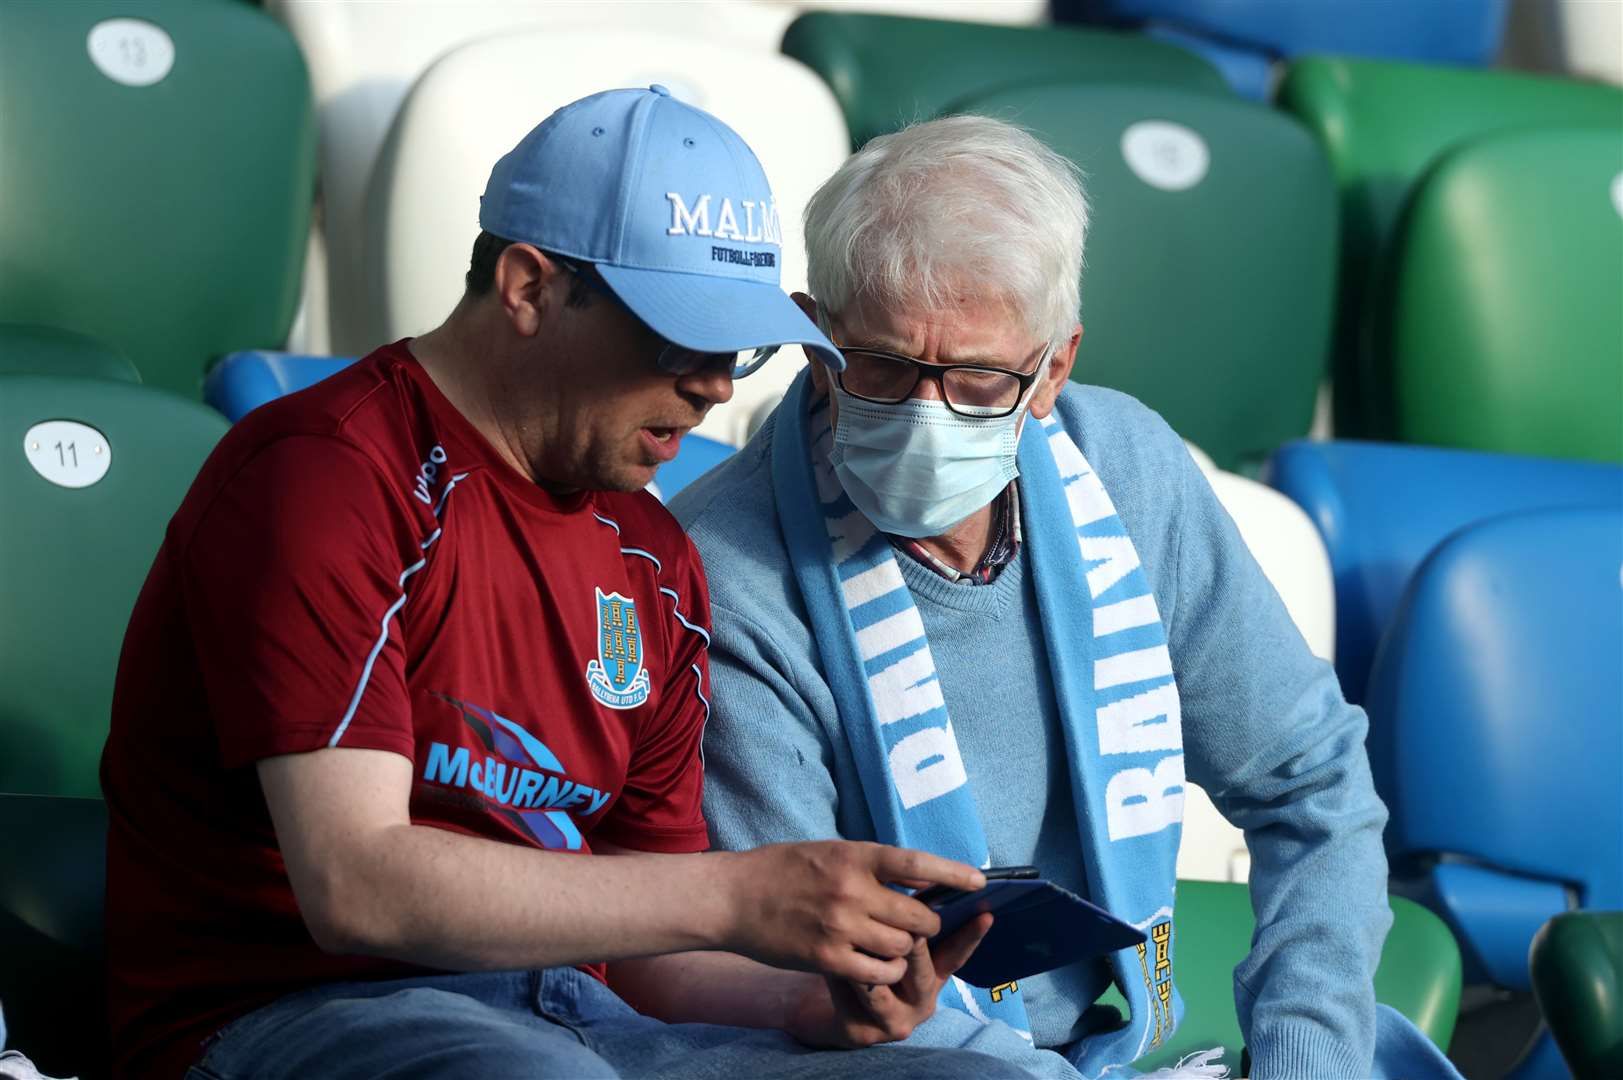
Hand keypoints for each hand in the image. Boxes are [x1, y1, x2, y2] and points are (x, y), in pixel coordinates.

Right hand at [716, 841, 984, 985]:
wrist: (733, 897)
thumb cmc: (782, 870)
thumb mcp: (829, 851)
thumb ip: (872, 865)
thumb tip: (921, 879)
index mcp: (854, 856)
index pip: (917, 864)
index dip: (953, 874)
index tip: (979, 882)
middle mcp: (851, 890)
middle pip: (919, 919)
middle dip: (928, 928)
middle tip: (920, 928)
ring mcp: (840, 926)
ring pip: (901, 949)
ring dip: (903, 953)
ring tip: (890, 946)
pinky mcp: (826, 957)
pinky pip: (877, 973)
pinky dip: (884, 973)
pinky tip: (875, 967)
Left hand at [786, 912, 994, 1048]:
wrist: (819, 1008)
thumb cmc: (858, 958)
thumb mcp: (884, 939)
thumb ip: (905, 920)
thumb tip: (922, 881)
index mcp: (932, 975)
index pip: (956, 953)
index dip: (971, 935)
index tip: (986, 914)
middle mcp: (921, 1001)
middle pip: (922, 964)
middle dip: (910, 938)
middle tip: (898, 917)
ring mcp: (895, 1021)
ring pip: (887, 979)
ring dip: (870, 951)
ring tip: (856, 933)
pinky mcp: (864, 1032)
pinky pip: (857, 995)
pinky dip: (845, 970)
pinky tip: (831, 956)